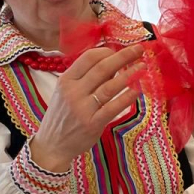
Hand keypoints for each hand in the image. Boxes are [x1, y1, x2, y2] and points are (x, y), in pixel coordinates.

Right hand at [29, 44, 143, 171]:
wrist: (52, 145)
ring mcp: (83, 108)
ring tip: (142, 67)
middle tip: (139, 49)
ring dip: (129, 74)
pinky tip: (137, 90)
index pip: (89, 58)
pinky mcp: (93, 123)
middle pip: (102, 68)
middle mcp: (73, 92)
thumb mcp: (65, 92)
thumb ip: (85, 78)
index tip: (120, 50)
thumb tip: (112, 64)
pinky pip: (114, 107)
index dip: (108, 51)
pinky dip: (127, 97)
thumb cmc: (61, 116)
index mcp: (65, 80)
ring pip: (110, 86)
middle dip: (123, 56)